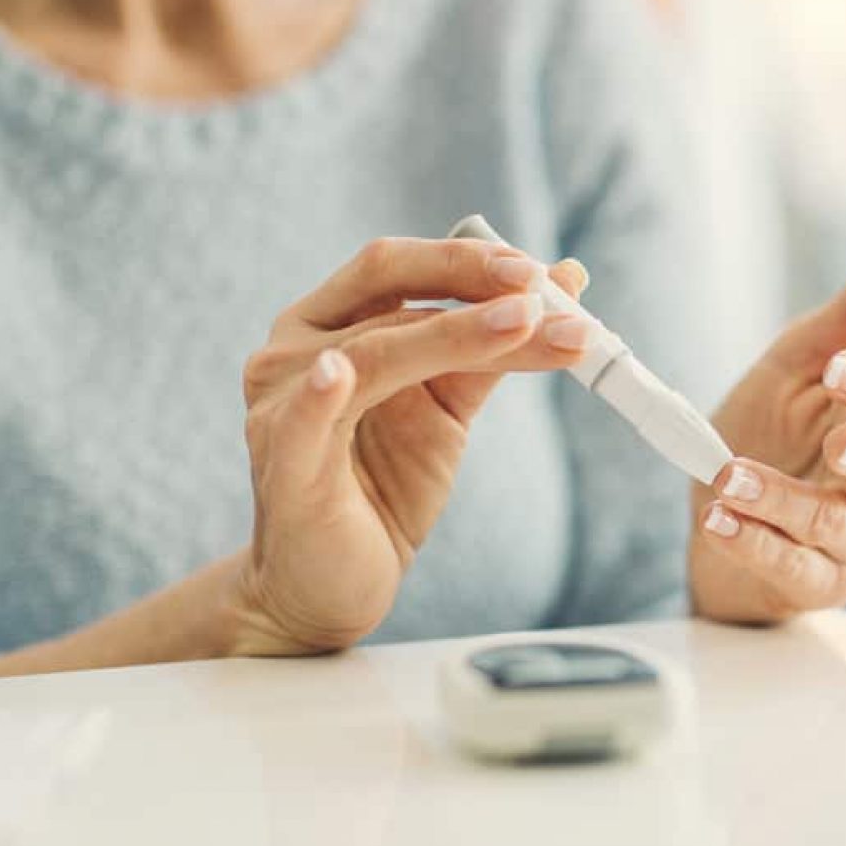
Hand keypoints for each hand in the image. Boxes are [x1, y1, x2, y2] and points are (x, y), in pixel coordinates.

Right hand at [232, 238, 589, 653]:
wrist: (331, 586)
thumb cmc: (382, 488)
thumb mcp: (447, 410)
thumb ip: (494, 350)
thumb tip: (566, 286)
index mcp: (329, 324)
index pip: (396, 267)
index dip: (466, 259)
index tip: (539, 272)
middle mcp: (294, 350)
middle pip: (385, 289)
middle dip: (467, 281)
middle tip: (537, 289)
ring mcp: (279, 404)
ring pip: (374, 352)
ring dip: (455, 335)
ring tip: (522, 324)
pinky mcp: (284, 465)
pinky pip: (303, 421)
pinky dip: (321, 394)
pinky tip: (339, 373)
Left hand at [689, 231, 845, 623]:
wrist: (720, 509)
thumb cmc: (775, 430)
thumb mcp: (804, 361)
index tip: (840, 367)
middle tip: (837, 441)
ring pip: (839, 528)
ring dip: (785, 501)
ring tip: (730, 477)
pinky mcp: (816, 584)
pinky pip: (795, 569)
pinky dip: (755, 545)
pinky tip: (719, 521)